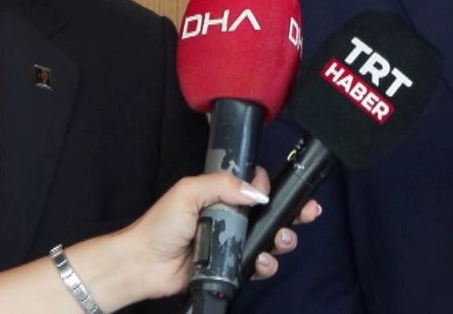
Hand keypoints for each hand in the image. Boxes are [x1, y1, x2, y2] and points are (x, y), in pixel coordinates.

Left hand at [92, 167, 321, 306]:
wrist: (144, 264)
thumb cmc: (161, 225)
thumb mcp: (188, 192)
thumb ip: (222, 185)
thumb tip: (258, 193)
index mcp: (223, 195)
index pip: (257, 187)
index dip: (271, 187)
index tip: (277, 191)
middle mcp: (234, 217)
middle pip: (274, 213)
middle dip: (296, 212)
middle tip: (309, 213)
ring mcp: (235, 243)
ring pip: (273, 239)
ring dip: (285, 238)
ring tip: (281, 240)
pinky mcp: (234, 267)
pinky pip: (259, 265)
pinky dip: (267, 264)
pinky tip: (262, 261)